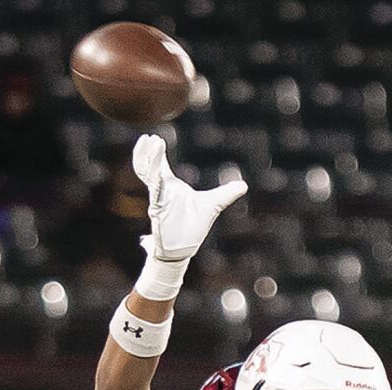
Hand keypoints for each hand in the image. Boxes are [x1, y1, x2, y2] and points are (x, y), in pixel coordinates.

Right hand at [132, 134, 246, 263]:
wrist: (183, 249)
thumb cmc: (192, 226)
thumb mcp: (213, 205)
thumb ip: (226, 194)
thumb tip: (244, 185)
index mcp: (169, 185)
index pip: (159, 164)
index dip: (156, 152)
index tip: (156, 138)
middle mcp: (161, 190)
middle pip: (149, 167)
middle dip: (148, 153)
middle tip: (150, 138)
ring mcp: (158, 200)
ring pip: (150, 177)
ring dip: (149, 161)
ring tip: (151, 145)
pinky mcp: (158, 212)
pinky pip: (156, 195)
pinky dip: (156, 184)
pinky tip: (157, 175)